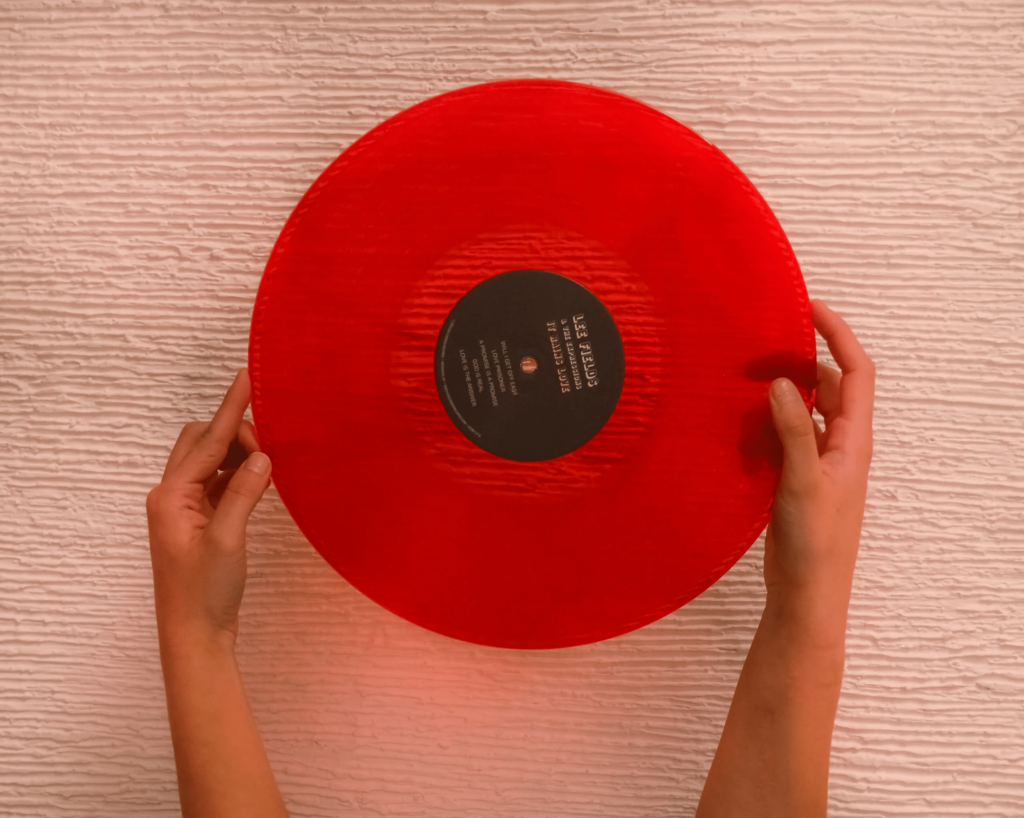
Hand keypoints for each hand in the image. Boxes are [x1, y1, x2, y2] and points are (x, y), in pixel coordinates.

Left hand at [146, 368, 271, 649]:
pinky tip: (259, 480)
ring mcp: (184, 507)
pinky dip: (240, 474)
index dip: (230, 409)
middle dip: (234, 433)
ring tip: (268, 464)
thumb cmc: (204, 593)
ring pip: (212, 460)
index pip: (207, 441)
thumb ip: (243, 493)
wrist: (195, 634)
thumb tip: (262, 457)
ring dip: (239, 454)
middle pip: (202, 442)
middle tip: (268, 446)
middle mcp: (172, 496)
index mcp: (171, 496)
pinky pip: (219, 481)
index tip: (245, 377)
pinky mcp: (199, 520)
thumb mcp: (228, 540)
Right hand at [764, 298, 875, 626]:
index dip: (838, 334)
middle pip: (831, 385)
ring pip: (804, 409)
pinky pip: (783, 435)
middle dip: (803, 358)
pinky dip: (766, 421)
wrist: (806, 592)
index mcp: (853, 441)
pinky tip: (739, 421)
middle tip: (764, 343)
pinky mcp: (795, 476)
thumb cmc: (814, 543)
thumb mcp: (803, 481)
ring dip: (783, 390)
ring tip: (747, 375)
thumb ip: (795, 430)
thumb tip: (785, 383)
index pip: (857, 372)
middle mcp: (840, 445)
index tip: (808, 308)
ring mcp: (817, 461)